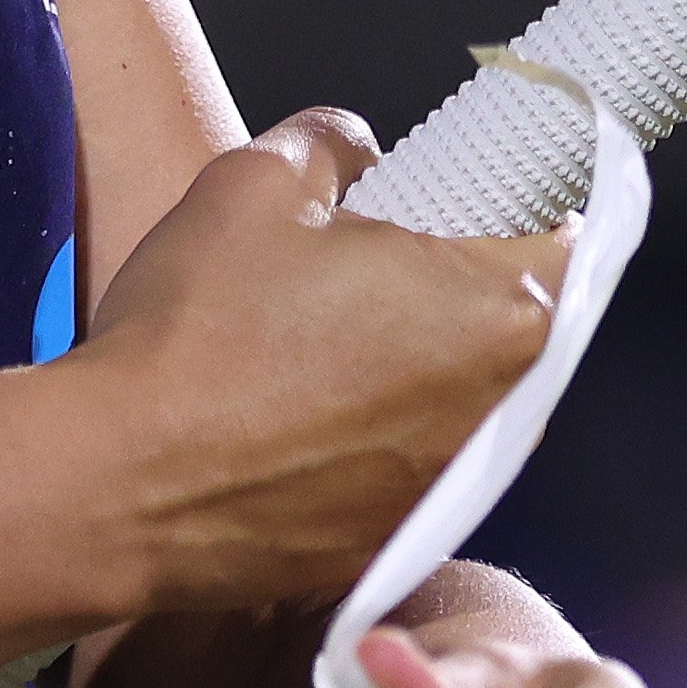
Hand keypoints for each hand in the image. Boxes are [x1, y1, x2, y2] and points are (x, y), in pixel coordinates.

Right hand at [70, 112, 563, 615]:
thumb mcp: (258, 182)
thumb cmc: (196, 329)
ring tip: (327, 344)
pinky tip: (299, 418)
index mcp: (498, 308)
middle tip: (383, 265)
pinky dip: (374, 440)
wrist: (115, 485)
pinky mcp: (393, 543)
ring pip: (464, 403)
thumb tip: (357, 148)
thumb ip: (333, 143)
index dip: (529, 210)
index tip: (485, 200)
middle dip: (464, 292)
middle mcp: (501, 412)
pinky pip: (410, 470)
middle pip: (520, 328)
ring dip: (420, 369)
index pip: (571, 240)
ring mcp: (448, 488)